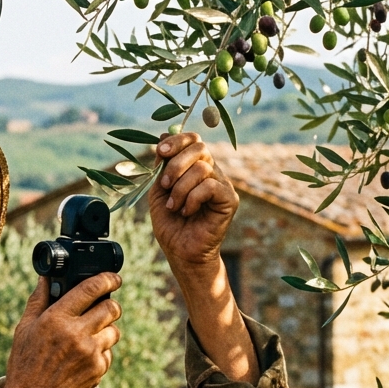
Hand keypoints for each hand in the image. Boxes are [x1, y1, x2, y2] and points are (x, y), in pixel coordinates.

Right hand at [1, 274, 122, 387]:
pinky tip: (84, 357)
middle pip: (112, 308)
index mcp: (56, 318)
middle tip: (105, 307)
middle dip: (111, 305)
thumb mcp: (25, 328)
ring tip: (90, 336)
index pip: (91, 289)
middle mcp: (76, 334)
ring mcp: (90, 353)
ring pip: (114, 331)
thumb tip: (46, 277)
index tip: (114, 278)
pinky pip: (109, 353)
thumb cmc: (25, 363)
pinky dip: (101, 352)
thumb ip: (38, 299)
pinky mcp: (98, 370)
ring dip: (106, 330)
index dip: (108, 279)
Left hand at [148, 132, 238, 269]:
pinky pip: (210, 186)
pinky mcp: (229, 199)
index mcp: (195, 167)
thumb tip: (163, 135)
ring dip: (181, 188)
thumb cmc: (171, 223)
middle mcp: (212, 172)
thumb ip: (162, 165)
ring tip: (174, 206)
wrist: (181, 252)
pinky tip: (187, 212)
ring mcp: (222, 185)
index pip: (193, 140)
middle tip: (165, 185)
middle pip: (199, 148)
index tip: (160, 151)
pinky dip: (192, 198)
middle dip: (175, 165)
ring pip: (202, 168)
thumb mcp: (159, 190)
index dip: (177, 140)